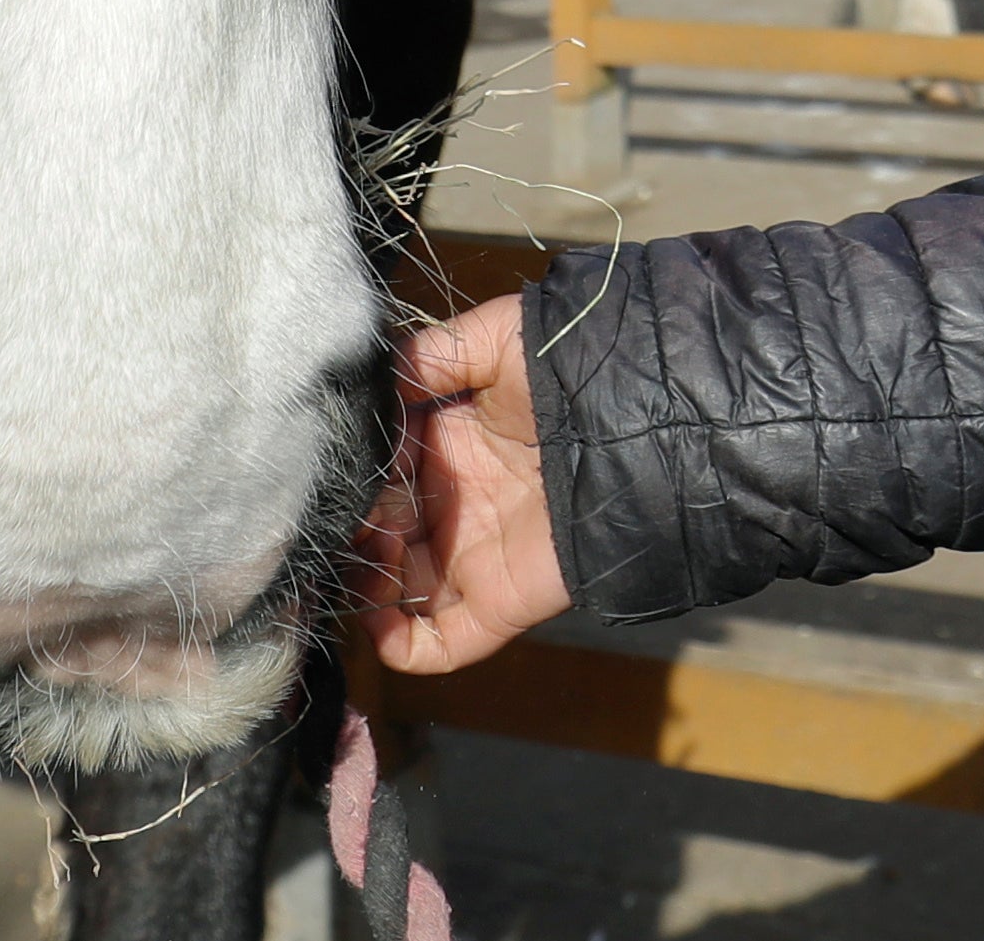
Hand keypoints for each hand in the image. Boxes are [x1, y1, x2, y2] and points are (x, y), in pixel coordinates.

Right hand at [356, 297, 568, 677]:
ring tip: (368, 552)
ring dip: (364, 584)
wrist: (640, 423)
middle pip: (379, 536)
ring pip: (396, 592)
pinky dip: (400, 643)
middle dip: (354, 530)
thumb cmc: (572, 370)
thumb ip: (428, 356)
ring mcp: (475, 559)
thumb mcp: (497, 339)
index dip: (354, 475)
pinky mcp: (499, 603)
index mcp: (449, 446)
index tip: (343, 467)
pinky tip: (376, 616)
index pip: (378, 474)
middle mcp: (456, 506)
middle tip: (356, 514)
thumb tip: (370, 381)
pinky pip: (439, 644)